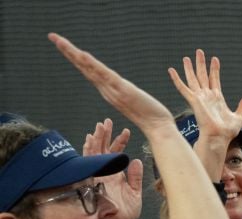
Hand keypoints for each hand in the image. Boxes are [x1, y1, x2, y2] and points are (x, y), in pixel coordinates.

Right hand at [48, 33, 172, 135]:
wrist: (158, 128)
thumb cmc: (150, 115)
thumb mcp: (132, 99)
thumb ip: (123, 92)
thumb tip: (120, 86)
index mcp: (108, 90)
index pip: (89, 70)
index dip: (75, 58)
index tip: (62, 44)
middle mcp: (107, 90)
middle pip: (84, 67)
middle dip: (67, 52)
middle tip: (52, 36)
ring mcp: (113, 91)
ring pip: (90, 69)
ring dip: (74, 54)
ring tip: (59, 41)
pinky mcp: (123, 91)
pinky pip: (105, 76)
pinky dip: (93, 65)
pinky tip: (82, 54)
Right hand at [83, 118, 142, 218]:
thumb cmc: (126, 215)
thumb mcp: (135, 194)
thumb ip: (136, 178)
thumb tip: (137, 161)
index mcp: (115, 176)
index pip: (116, 154)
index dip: (120, 142)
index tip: (126, 131)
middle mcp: (105, 174)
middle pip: (103, 150)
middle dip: (105, 135)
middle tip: (108, 121)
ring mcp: (97, 176)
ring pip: (94, 153)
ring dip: (97, 139)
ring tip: (100, 126)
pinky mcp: (92, 180)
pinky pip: (88, 163)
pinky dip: (88, 150)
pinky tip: (89, 139)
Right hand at [168, 49, 241, 143]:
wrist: (219, 137)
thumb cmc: (227, 132)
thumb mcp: (239, 117)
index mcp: (217, 98)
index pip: (215, 80)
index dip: (214, 69)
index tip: (215, 59)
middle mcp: (207, 97)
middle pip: (203, 76)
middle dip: (201, 64)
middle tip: (199, 51)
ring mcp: (200, 98)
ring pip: (193, 79)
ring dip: (190, 68)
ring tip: (187, 57)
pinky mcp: (194, 101)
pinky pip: (183, 88)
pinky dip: (177, 79)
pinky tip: (171, 70)